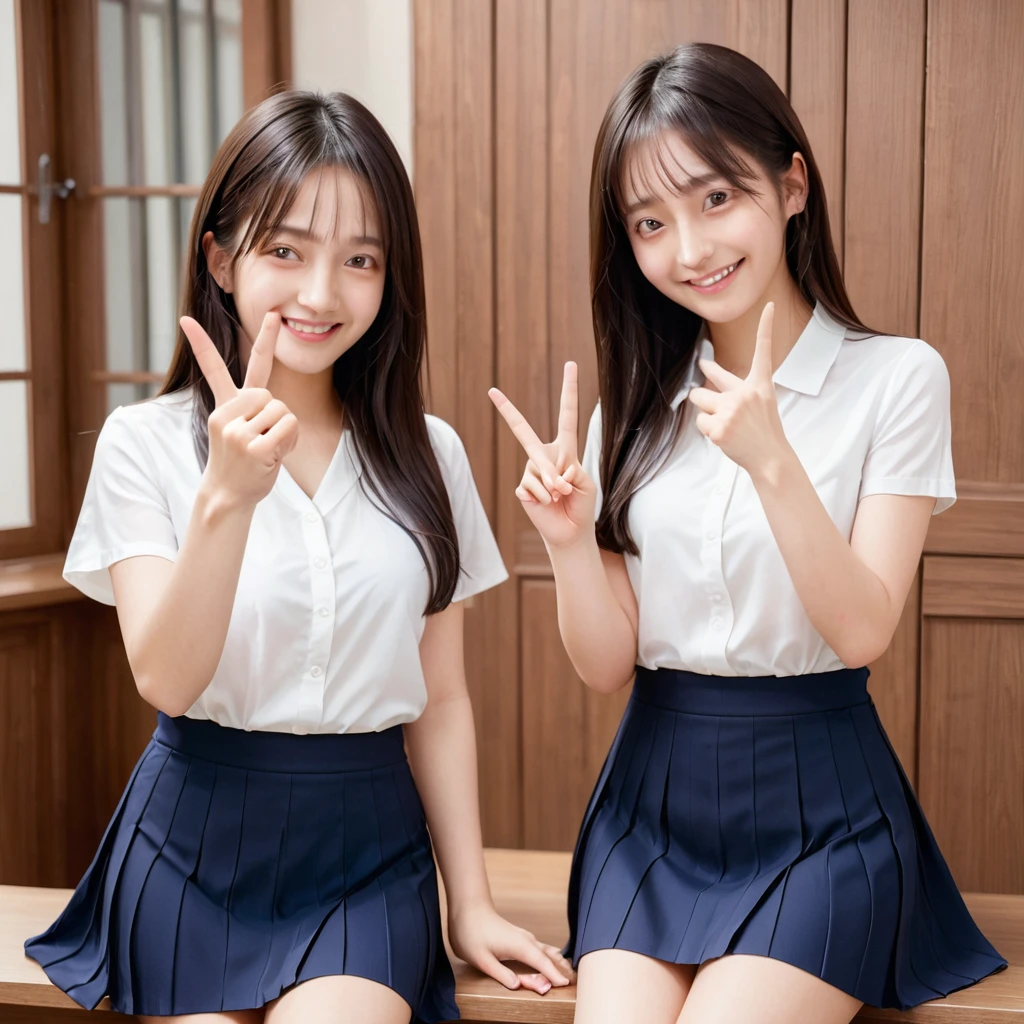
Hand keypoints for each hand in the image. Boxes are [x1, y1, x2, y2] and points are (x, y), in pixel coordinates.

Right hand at [180, 312, 297, 507]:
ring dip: (285, 431)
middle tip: (264, 440)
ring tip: (267, 450)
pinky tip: (273, 457)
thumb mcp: (241, 431)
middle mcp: (226, 415)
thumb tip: (276, 409)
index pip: (213, 370)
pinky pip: (289, 426)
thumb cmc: (242, 463)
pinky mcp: (253, 446)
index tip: (186, 319)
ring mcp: (237, 431)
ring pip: (282, 410)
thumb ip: (255, 411)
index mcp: (223, 408)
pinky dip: (290, 441)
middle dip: (277, 414)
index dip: (201, 343)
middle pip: (268, 394)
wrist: (228, 495)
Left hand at [448, 900, 573, 994]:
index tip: (566, 985)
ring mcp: (524, 937)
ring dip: (558, 963)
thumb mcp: (482, 959)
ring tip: (570, 974)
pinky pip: (541, 949)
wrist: (468, 908)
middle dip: (562, 969)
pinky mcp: (520, 938)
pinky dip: (550, 957)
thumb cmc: (471, 933)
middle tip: (575, 983)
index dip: (554, 975)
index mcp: (520, 946)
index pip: (542, 963)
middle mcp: (526, 940)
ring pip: (547, 951)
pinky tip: (554, 960)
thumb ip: (501, 974)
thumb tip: (518, 986)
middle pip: (550, 956)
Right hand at [488, 362, 596, 549]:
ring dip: (553, 488)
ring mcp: (530, 471)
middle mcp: (543, 456)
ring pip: (539, 470)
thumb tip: (553, 473)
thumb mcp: (585, 485)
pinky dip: (543, 499)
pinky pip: (531, 488)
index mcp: (565, 449)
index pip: (567, 415)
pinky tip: (546, 505)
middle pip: (522, 430)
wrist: (570, 531)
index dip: (569, 390)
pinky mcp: (522, 489)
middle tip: (492, 391)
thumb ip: (572, 473)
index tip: (570, 365)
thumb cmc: (581, 505)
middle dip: (506, 410)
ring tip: (559, 498)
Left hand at [687, 302, 792, 481]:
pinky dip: (709, 431)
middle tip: (710, 397)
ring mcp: (731, 409)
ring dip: (705, 414)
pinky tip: (726, 437)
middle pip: (707, 380)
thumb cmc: (764, 432)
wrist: (770, 458)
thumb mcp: (760, 405)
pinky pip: (700, 422)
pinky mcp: (719, 427)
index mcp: (759, 385)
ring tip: (727, 426)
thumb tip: (702, 389)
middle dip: (702, 391)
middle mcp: (745, 393)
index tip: (769, 306)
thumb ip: (736, 392)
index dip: (765, 327)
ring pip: (698, 401)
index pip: (763, 352)